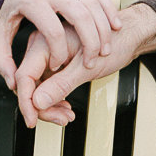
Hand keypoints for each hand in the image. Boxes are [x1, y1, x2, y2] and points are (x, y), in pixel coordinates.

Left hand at [0, 0, 121, 89]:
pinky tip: (114, 27)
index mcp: (31, 2)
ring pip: (93, 5)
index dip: (58, 54)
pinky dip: (109, 12)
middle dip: (91, 42)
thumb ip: (2, 60)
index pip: (52, 31)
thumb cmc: (8, 8)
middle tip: (92, 61)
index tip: (56, 67)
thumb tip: (13, 83)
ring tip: (105, 50)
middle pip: (80, 15)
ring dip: (103, 29)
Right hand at [15, 3, 155, 127]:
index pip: (25, 77)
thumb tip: (38, 102)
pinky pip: (48, 85)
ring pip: (39, 87)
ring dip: (50, 105)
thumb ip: (60, 85)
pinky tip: (66, 106)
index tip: (32, 120)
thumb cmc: (114, 43)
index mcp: (46, 42)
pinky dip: (56, 98)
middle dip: (42, 106)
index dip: (26, 102)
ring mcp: (50, 55)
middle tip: (61, 118)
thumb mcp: (86, 69)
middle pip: (30, 85)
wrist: (129, 35)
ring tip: (67, 115)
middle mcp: (44, 47)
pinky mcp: (57, 63)